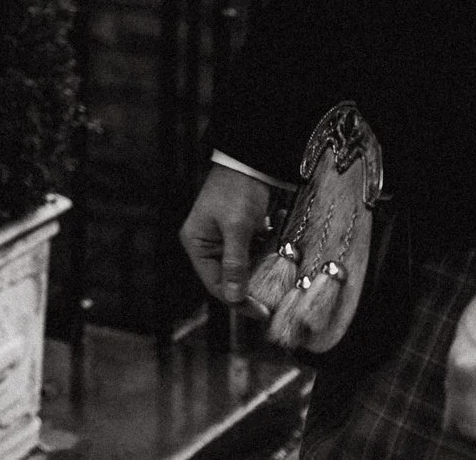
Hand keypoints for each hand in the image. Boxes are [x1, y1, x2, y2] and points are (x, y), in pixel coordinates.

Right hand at [180, 165, 275, 311]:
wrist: (250, 163)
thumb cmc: (237, 192)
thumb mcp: (237, 228)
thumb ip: (235, 263)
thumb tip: (234, 297)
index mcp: (196, 244)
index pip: (215, 284)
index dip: (238, 301)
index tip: (264, 312)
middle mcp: (206, 246)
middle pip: (227, 280)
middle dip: (250, 291)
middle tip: (274, 305)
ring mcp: (223, 241)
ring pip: (241, 271)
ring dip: (259, 277)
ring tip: (279, 287)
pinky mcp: (239, 236)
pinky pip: (251, 258)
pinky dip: (264, 263)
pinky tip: (278, 265)